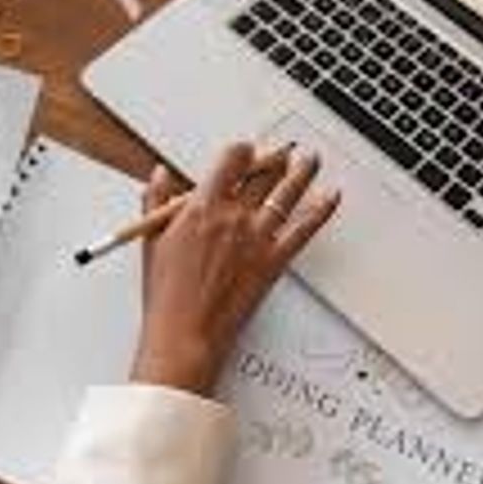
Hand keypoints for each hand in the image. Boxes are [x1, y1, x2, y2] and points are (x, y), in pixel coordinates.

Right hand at [133, 143, 341, 395]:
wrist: (186, 333)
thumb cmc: (167, 295)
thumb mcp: (151, 240)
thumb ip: (156, 201)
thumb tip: (159, 176)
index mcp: (202, 207)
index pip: (231, 160)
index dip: (243, 151)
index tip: (247, 151)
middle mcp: (233, 216)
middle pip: (263, 173)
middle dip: (276, 159)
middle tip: (284, 153)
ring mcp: (257, 237)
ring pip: (287, 192)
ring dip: (303, 171)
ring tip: (311, 160)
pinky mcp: (274, 260)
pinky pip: (304, 228)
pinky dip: (321, 211)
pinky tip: (331, 198)